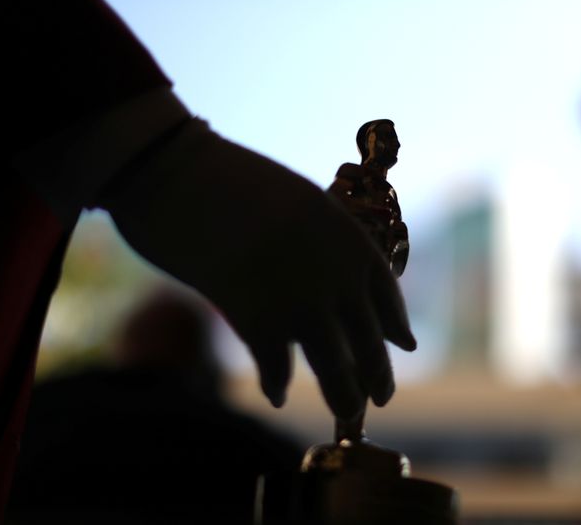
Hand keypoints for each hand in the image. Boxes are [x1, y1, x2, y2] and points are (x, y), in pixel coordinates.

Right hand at [100, 119, 415, 420]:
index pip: (386, 296)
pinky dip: (277, 382)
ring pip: (335, 367)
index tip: (402, 346)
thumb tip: (334, 291)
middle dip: (377, 377)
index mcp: (349, 238)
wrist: (178, 171)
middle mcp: (336, 274)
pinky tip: (278, 392)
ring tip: (346, 409)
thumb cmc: (232, 181)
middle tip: (381, 397)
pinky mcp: (256, 319)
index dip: (396, 327)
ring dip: (343, 395)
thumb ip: (325, 246)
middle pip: (368, 343)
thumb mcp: (299, 204)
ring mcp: (299, 300)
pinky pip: (277, 366)